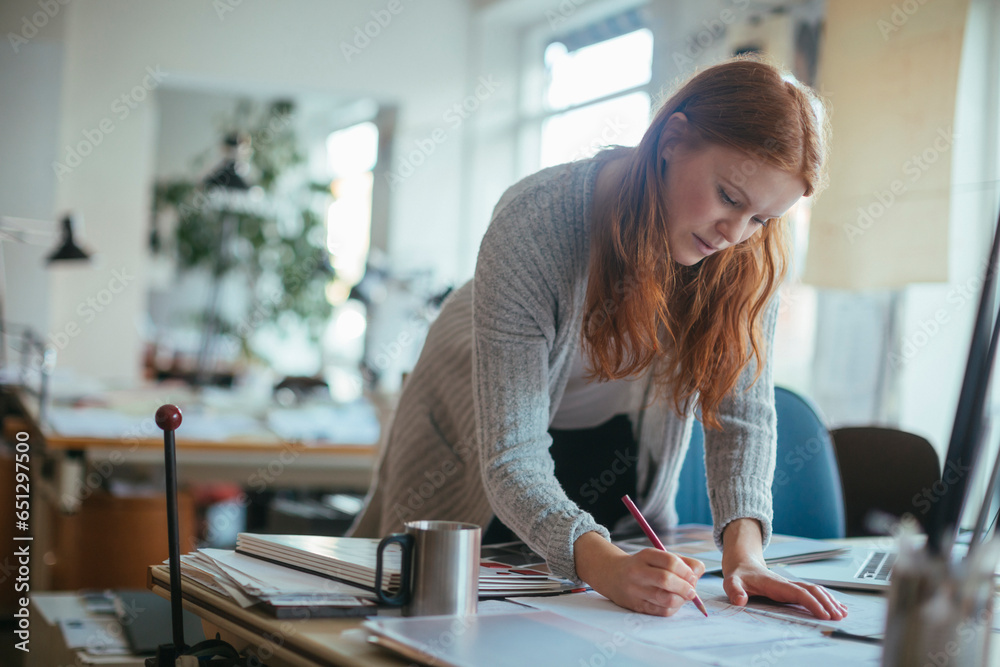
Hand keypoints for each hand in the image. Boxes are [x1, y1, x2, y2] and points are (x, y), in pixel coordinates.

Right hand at [574, 531, 705, 616]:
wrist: (612, 575)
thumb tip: (699, 572)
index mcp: (645, 556)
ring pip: (664, 599)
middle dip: (685, 587)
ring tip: (683, 597)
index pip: (670, 561)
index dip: (686, 571)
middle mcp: (637, 572)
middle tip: (691, 590)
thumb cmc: (643, 566)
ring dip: (680, 600)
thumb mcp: (658, 557)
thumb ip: (682, 562)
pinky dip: (672, 608)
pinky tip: (674, 603)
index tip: (692, 576)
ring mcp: (635, 590)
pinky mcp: (635, 606)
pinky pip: (660, 611)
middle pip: (666, 580)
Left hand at [721, 519, 845, 620]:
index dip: (812, 603)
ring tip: (842, 613)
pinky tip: (836, 606)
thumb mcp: (731, 582)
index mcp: (775, 583)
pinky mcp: (792, 588)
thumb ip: (734, 590)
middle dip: (826, 603)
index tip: (824, 614)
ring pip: (815, 590)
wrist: (742, 563)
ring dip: (829, 601)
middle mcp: (786, 583)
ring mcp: (791, 585)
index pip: (798, 593)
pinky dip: (826, 599)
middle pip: (812, 591)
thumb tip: (740, 601)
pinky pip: (812, 592)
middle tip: (838, 617)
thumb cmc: (739, 575)